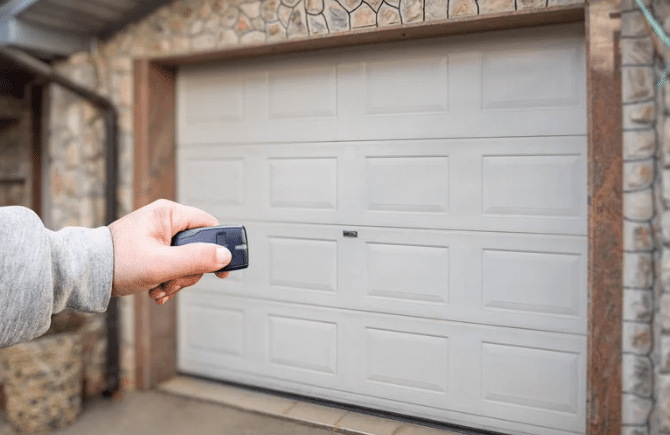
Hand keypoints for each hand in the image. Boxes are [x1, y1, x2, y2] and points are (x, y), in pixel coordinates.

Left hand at [107, 199, 231, 303]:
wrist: (85, 274)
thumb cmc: (117, 262)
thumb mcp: (162, 263)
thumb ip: (196, 259)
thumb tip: (224, 256)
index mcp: (168, 214)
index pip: (209, 225)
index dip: (219, 247)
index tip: (223, 269)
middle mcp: (165, 221)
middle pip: (199, 248)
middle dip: (189, 272)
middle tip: (174, 281)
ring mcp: (159, 236)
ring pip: (186, 261)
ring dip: (177, 280)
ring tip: (160, 288)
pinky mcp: (153, 250)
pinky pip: (173, 266)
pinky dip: (168, 281)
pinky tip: (156, 289)